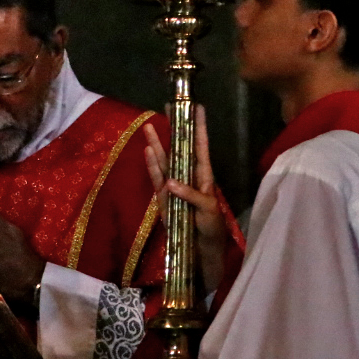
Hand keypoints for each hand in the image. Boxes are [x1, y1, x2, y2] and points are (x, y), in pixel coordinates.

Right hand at [144, 106, 223, 294]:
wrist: (202, 252)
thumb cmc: (211, 228)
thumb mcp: (207, 211)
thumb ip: (190, 195)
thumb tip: (168, 182)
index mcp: (204, 176)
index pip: (201, 146)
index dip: (199, 127)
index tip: (197, 107)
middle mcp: (188, 176)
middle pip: (179, 148)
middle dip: (174, 128)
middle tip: (168, 106)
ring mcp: (173, 186)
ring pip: (164, 160)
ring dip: (157, 144)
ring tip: (148, 125)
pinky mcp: (162, 198)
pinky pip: (156, 179)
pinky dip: (151, 166)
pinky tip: (147, 150)